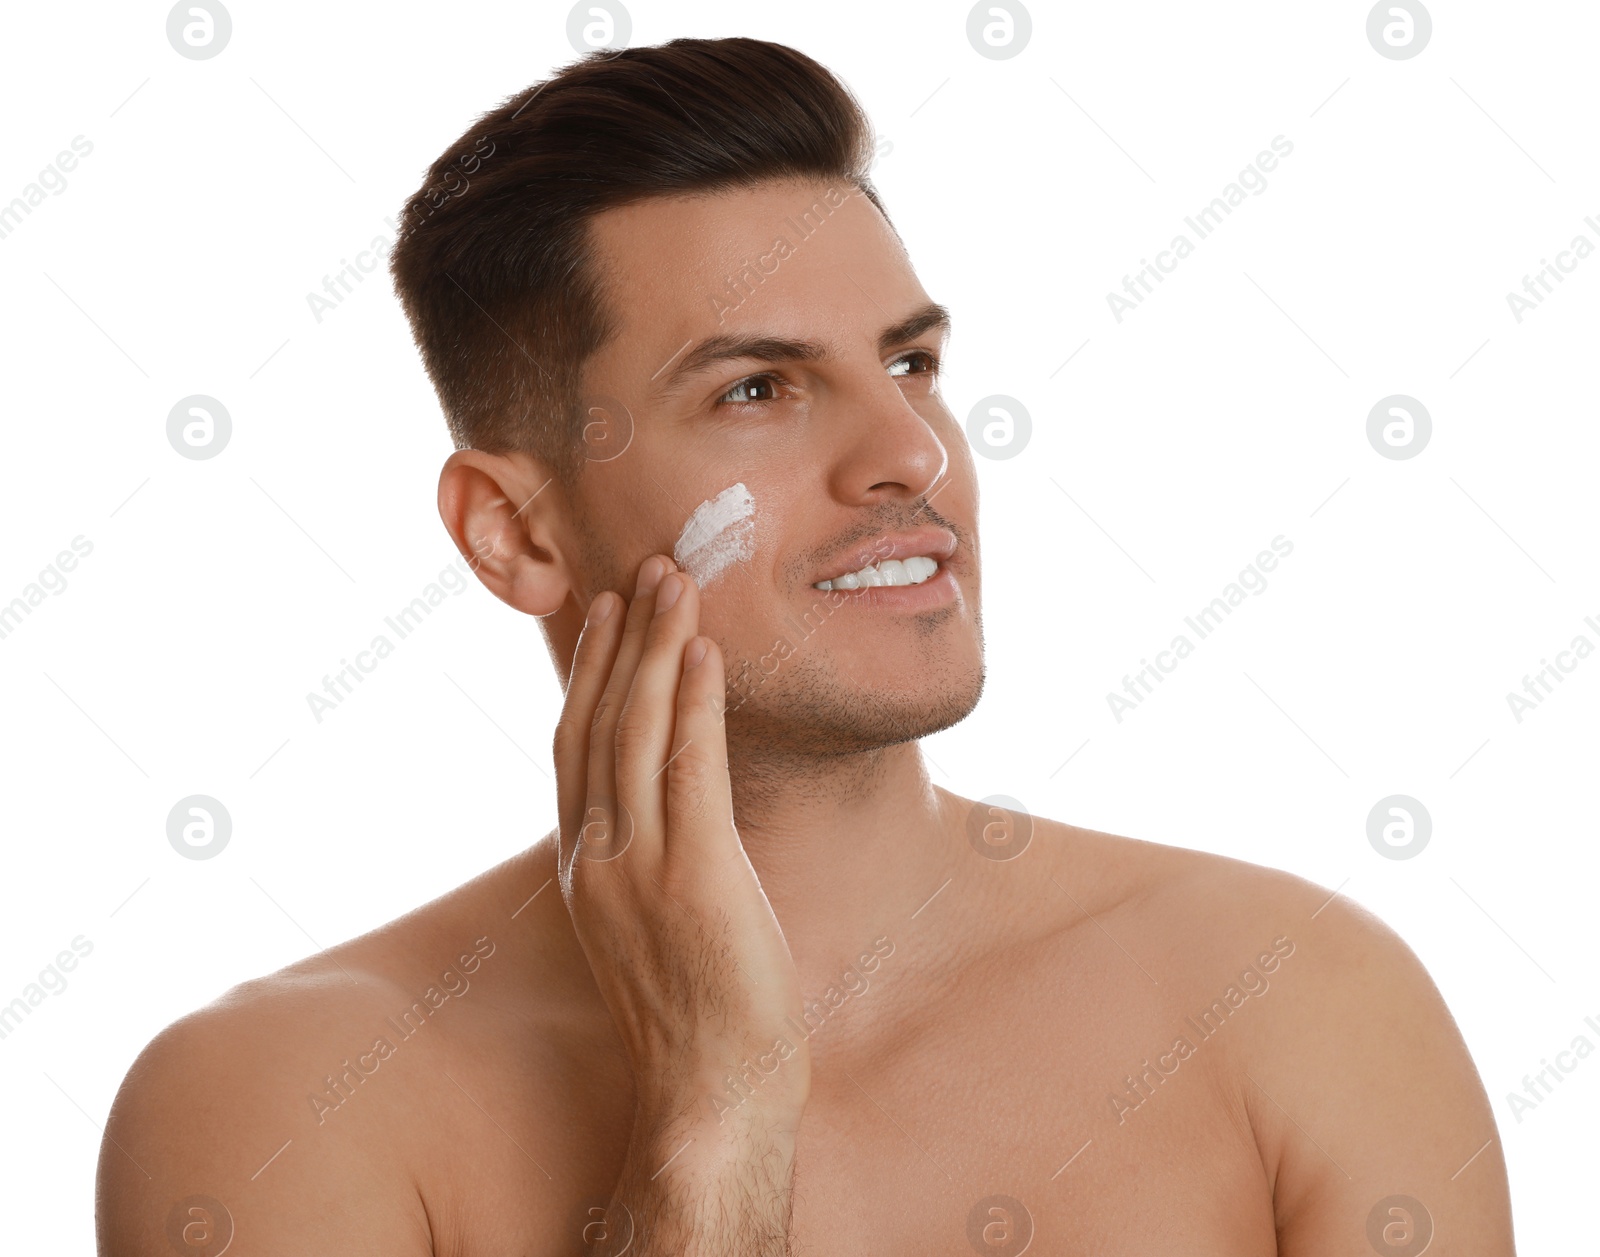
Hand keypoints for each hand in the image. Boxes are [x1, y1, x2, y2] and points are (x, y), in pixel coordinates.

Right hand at [555, 553, 810, 1145]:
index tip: (608, 614)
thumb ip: (648, 855)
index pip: (575, 745)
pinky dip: (693, 702)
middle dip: (622, 638)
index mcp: (585, 866)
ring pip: (637, 729)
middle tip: (646, 568)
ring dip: (656, 646)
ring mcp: (639, 867)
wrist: (712, 1093)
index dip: (589, 672)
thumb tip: (673, 808)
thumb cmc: (698, 1011)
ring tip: (675, 581)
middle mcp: (598, 857)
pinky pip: (689, 770)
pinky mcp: (694, 877)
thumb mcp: (652, 922)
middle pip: (599, 721)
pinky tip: (703, 652)